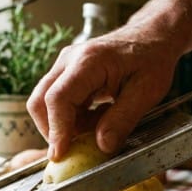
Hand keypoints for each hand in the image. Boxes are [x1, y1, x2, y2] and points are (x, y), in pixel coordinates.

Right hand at [27, 28, 178, 160]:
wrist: (151, 37)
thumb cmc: (152, 59)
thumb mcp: (147, 92)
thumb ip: (123, 119)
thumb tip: (102, 146)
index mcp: (89, 62)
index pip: (58, 98)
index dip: (56, 129)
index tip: (60, 154)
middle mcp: (69, 61)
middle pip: (40, 101)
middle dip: (52, 131)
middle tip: (75, 150)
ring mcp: (64, 67)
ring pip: (44, 104)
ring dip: (64, 125)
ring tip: (96, 129)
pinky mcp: (66, 75)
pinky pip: (58, 102)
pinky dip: (71, 119)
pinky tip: (95, 119)